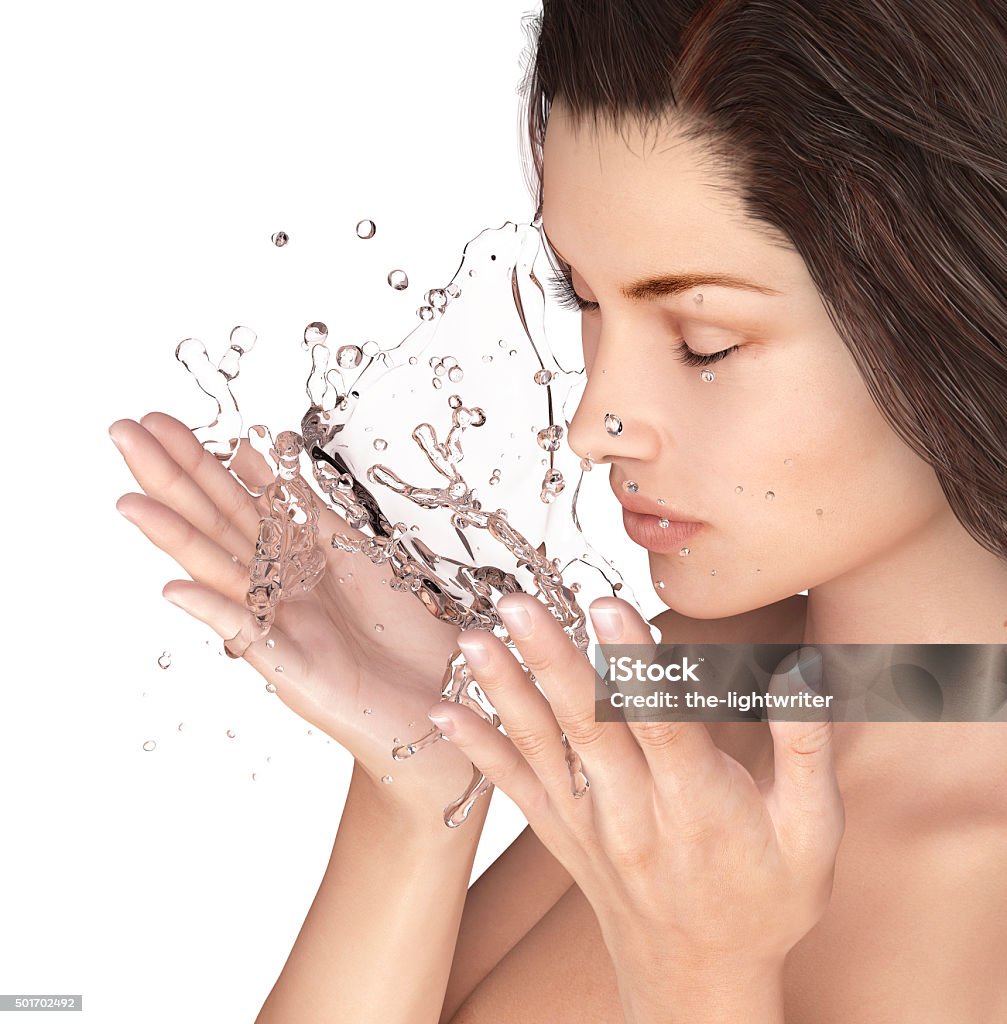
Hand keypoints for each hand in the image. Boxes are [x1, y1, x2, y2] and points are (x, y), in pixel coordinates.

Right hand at [110, 412, 485, 818]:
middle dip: (173, 478)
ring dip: (176, 538)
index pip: (237, 500)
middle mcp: (277, 590)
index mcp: (292, 560)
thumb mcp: (357, 553)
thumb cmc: (401, 633)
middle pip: (218, 525)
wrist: (442, 704)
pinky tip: (175, 590)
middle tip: (124, 430)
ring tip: (130, 502)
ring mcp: (279, 628)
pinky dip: (215, 613)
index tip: (162, 420)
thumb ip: (305, 511)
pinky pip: (250, 638)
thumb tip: (262, 452)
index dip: (203, 460)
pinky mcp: (294, 670)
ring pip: (220, 575)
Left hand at [424, 593, 844, 1018]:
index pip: (662, 725)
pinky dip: (478, 749)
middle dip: (552, 659)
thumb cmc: (765, 900)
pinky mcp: (560, 834)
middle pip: (589, 726)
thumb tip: (803, 670)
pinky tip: (443, 712)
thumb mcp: (814, 834)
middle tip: (519, 605)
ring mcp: (589, 825)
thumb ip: (807, 749)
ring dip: (505, 691)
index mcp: (701, 806)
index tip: (606, 608)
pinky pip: (513, 788)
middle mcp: (635, 813)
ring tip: (473, 639)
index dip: (634, 668)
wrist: (700, 979)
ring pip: (543, 747)